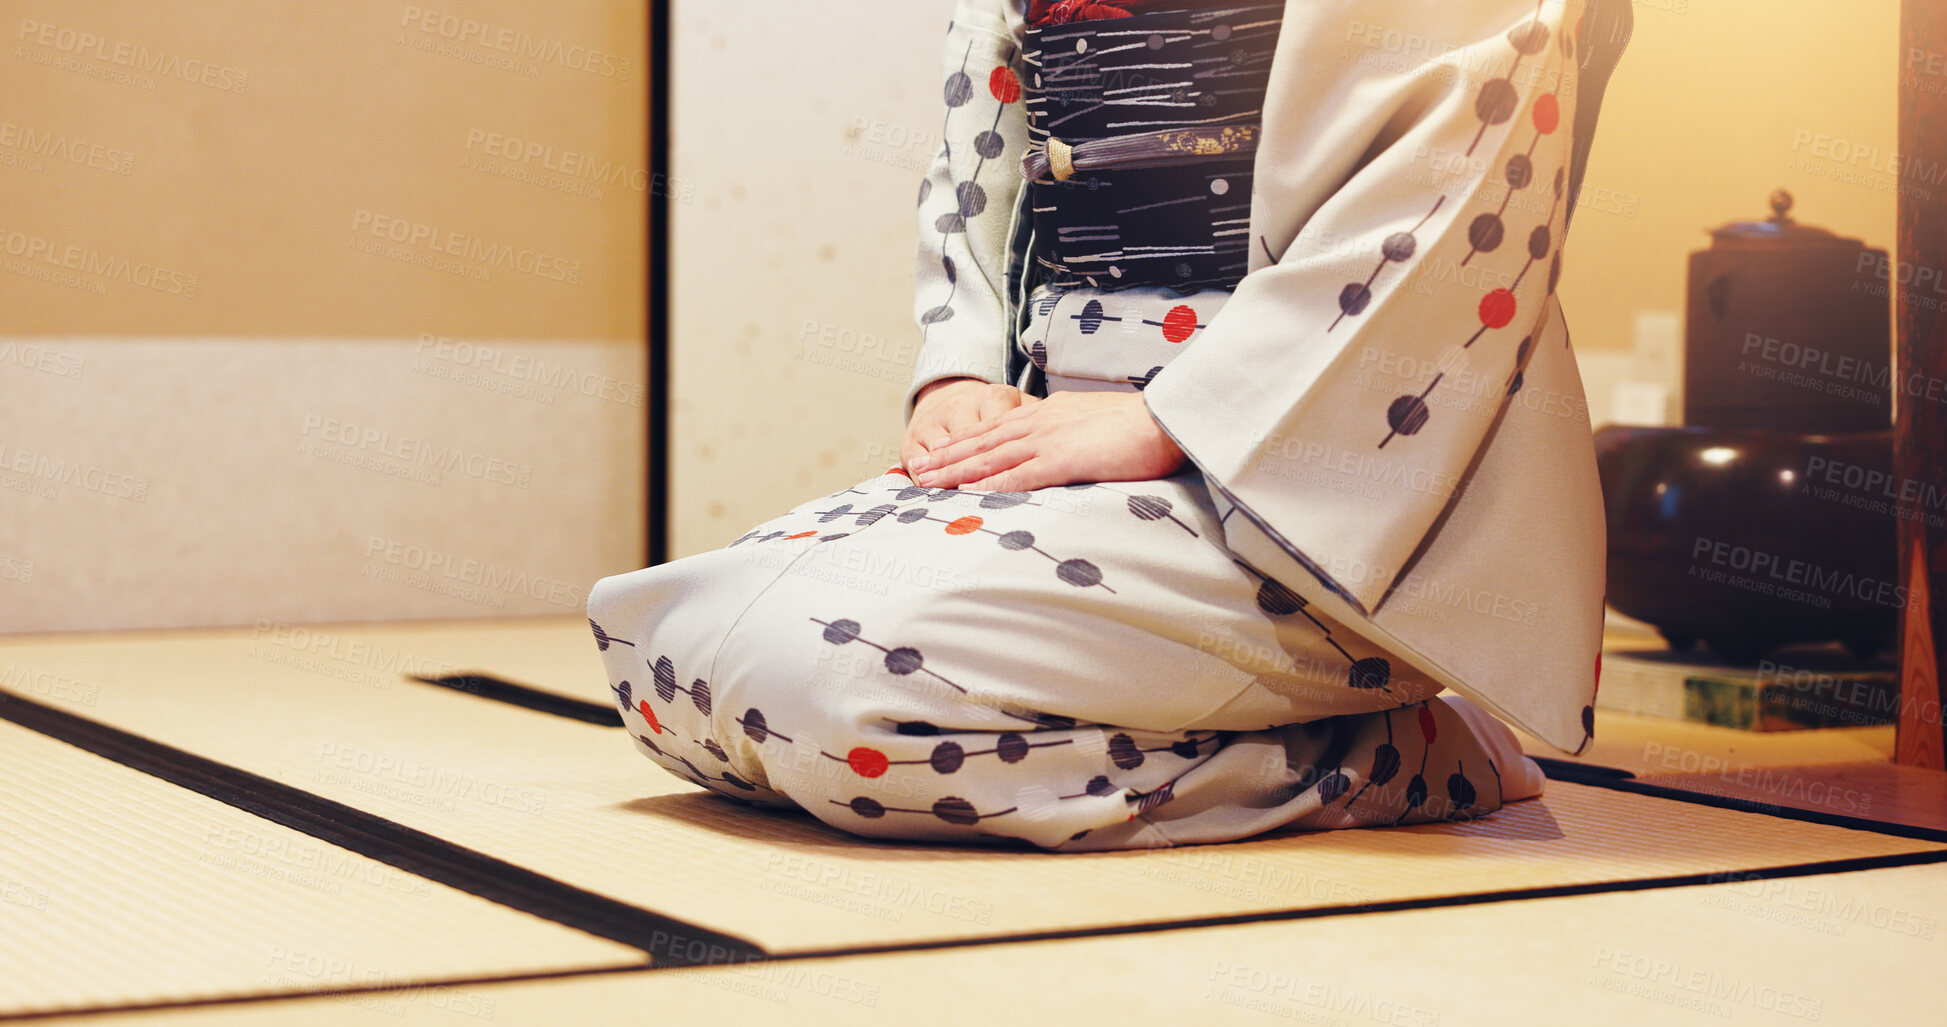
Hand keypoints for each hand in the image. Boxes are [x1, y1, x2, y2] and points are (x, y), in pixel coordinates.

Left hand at [905, 390, 1186, 490]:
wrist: (1171, 416)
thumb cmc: (1144, 425)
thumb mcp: (1099, 425)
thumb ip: (1075, 435)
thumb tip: (1065, 449)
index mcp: (1050, 413)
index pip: (997, 428)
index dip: (965, 442)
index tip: (940, 453)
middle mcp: (1042, 422)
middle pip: (983, 441)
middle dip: (946, 456)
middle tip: (914, 468)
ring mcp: (1050, 440)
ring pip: (991, 458)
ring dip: (955, 471)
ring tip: (926, 482)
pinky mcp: (1064, 459)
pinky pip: (1019, 476)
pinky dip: (989, 486)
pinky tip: (967, 495)